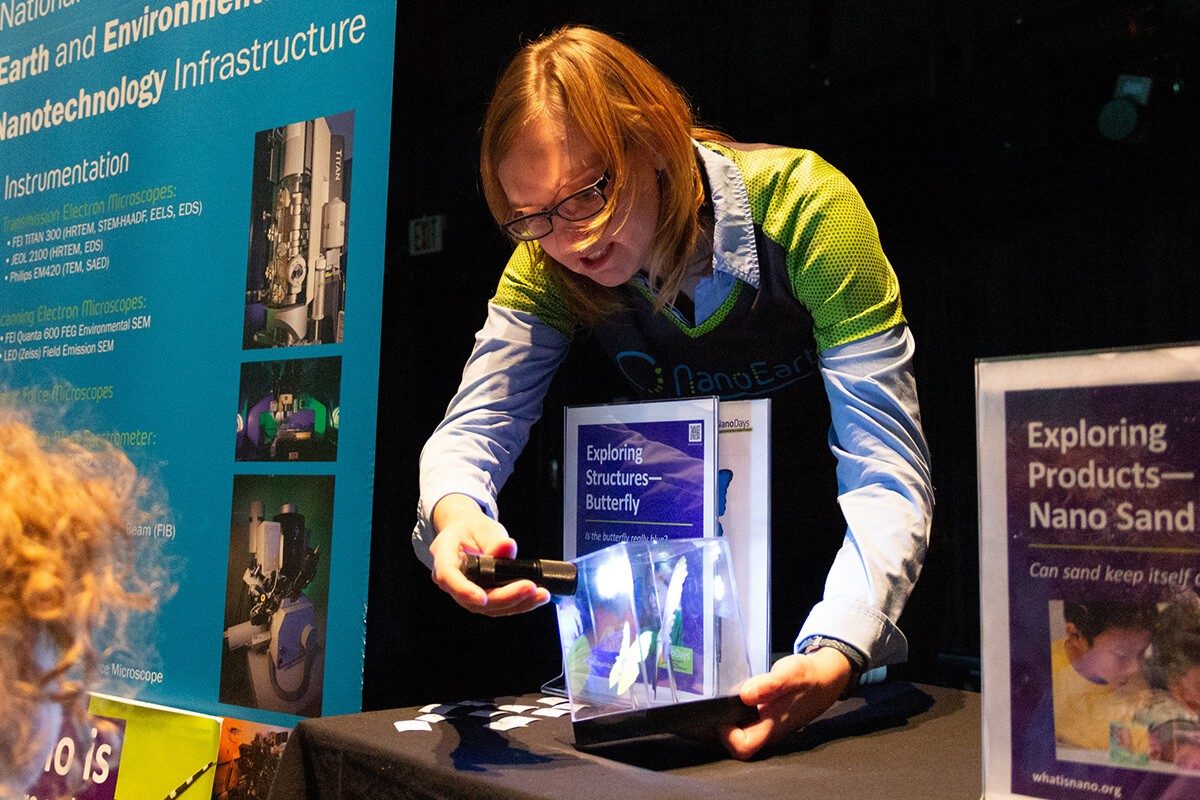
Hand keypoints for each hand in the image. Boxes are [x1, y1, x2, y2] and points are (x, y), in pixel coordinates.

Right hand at [428, 494, 549, 615]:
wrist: (468, 534)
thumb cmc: (471, 529)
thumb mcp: (482, 526)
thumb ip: (494, 539)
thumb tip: (508, 548)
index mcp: (444, 557)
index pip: (449, 577)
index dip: (465, 590)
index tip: (483, 597)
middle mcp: (450, 581)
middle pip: (473, 599)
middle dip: (505, 597)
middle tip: (530, 588)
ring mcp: (464, 593)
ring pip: (487, 607)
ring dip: (516, 604)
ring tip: (540, 595)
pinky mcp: (480, 598)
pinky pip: (497, 606)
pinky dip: (518, 603)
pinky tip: (535, 597)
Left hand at [721, 648, 851, 759]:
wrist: (827, 677)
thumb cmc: (808, 676)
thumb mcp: (789, 674)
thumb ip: (768, 686)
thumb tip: (744, 695)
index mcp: (772, 727)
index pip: (742, 747)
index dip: (726, 735)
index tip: (722, 710)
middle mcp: (769, 732)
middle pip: (738, 742)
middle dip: (724, 724)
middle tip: (718, 700)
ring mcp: (769, 726)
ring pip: (743, 731)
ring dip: (730, 716)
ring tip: (724, 694)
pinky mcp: (770, 718)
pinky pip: (748, 721)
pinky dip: (738, 710)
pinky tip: (737, 692)